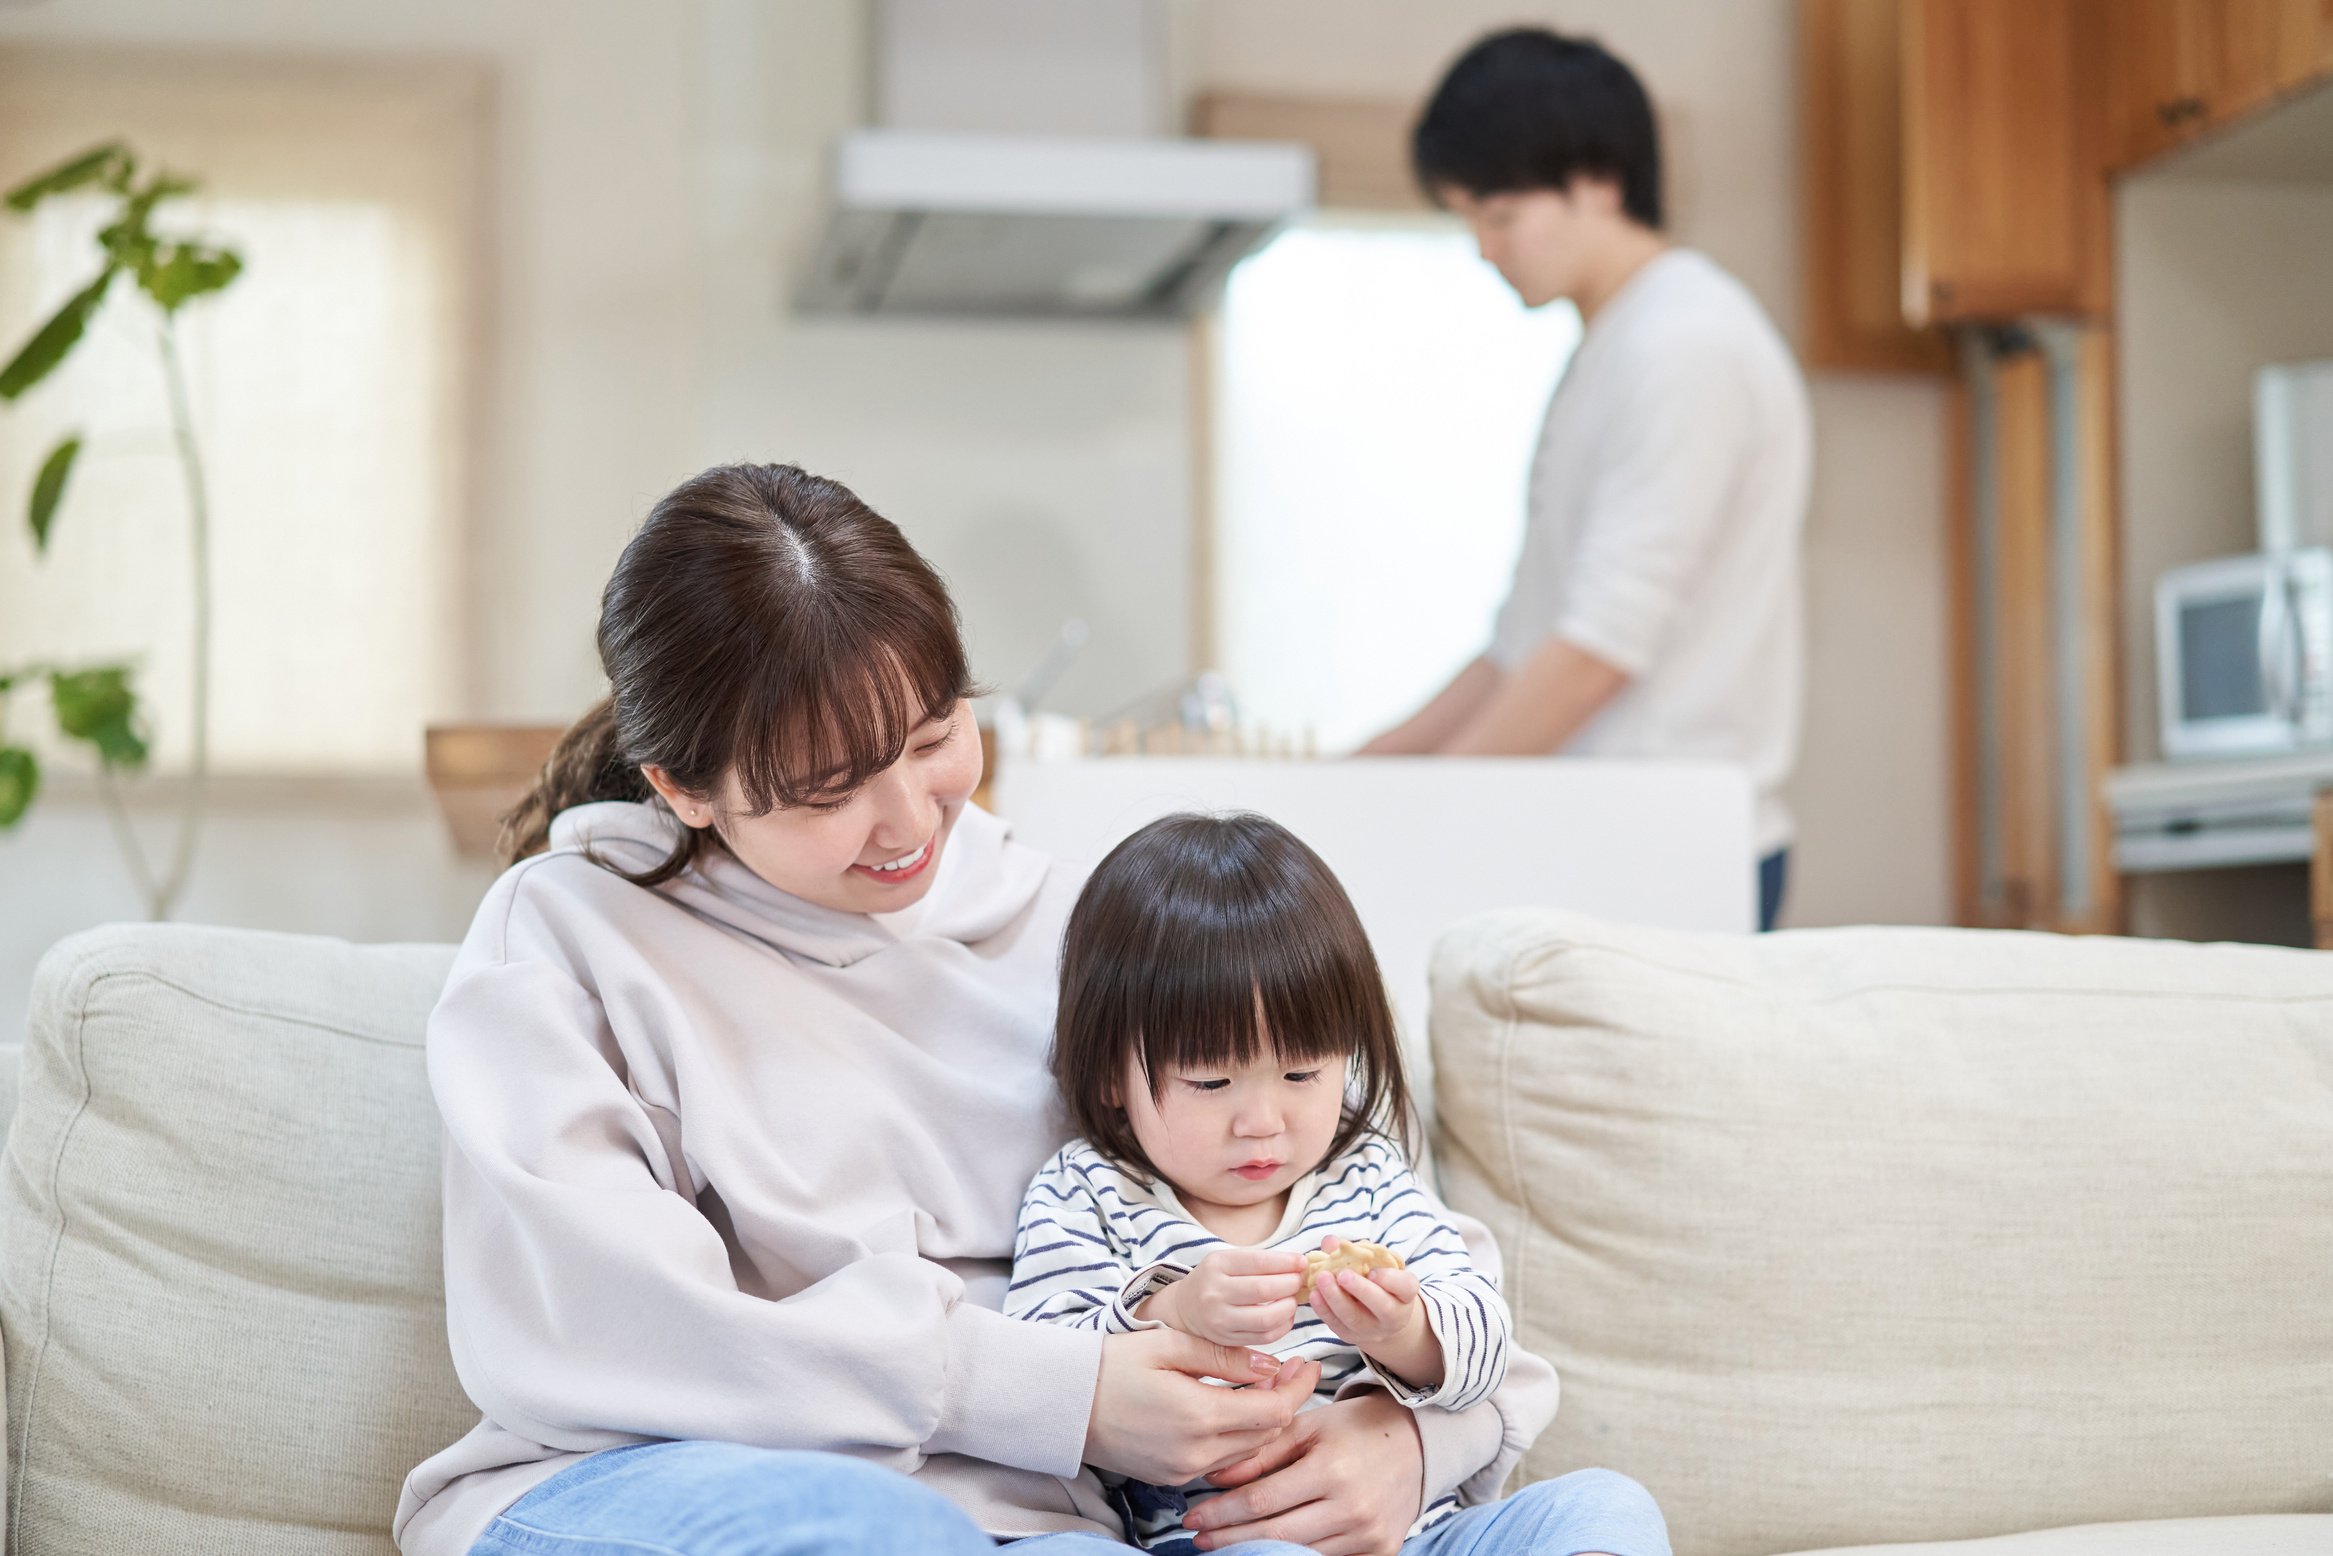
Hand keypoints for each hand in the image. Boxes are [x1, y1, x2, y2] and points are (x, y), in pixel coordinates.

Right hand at [1083, 1328, 1321, 1486]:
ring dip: (1262, 1421)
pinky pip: (1221, 1460)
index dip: (1297, 1388)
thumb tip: (1269, 1364)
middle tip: (1289, 1369)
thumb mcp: (1169, 1346)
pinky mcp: (1172, 1478)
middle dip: (1284, 1402)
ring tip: (1262, 1386)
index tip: (1307, 1364)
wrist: (1065, 1405)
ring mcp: (1184, 1470)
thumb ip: (1224, 1356)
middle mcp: (1197, 1452)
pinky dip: (1235, 1437)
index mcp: (1199, 1415)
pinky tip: (1231, 1408)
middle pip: (1267, 1435)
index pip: (1274, 1412)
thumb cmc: (1113, 1365)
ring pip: (1247, 1451)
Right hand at [1144, 1247, 1305, 1346]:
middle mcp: (1215, 1292)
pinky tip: (1285, 1316)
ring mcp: (1220, 1319)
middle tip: (1300, 1282)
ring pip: (1267, 1318)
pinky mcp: (1228, 1340)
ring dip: (1289, 1308)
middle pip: (1264, 1290)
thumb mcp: (1229, 1261)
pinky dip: (1283, 1326)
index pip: (1259, 1262)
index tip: (1302, 1262)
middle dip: (1291, 1285)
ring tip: (1293, 1299)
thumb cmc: (1216, 1280)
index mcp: (1217, 1265)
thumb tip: (1300, 1265)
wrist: (1185, 1309)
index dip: (1286, 1262)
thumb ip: (1261, 1261)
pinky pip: (1265, 1337)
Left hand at [1186, 1390, 1424, 1555]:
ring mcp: (1368, 1534)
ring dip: (1254, 1552)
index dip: (1221, 1512)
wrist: (1415, 1443)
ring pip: (1297, 1553)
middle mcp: (1352, 1507)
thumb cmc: (1352, 1429)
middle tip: (1196, 1537)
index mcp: (1331, 1469)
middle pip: (1274, 1535)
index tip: (1192, 1516)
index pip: (1262, 1501)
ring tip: (1221, 1545)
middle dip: (1228, 1538)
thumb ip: (1261, 1453)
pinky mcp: (1380, 1551)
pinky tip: (1265, 1550)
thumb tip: (1213, 1479)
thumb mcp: (1306, 1427)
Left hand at [1309, 1240, 1439, 1388]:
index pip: (1405, 1287)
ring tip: (1321, 1278)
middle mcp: (1393, 1315)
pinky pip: (1336, 1324)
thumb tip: (1330, 1241)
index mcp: (1405, 1294)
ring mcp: (1372, 1329)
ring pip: (1354, 1317)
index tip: (1372, 1271)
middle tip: (1342, 1275)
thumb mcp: (1377, 1265)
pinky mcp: (1350, 1335)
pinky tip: (1314, 1294)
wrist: (1377, 1318)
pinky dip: (1323, 1309)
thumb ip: (1356, 1251)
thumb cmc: (1377, 1283)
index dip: (1389, 1279)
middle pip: (1381, 1306)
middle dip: (1361, 1289)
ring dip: (1335, 1297)